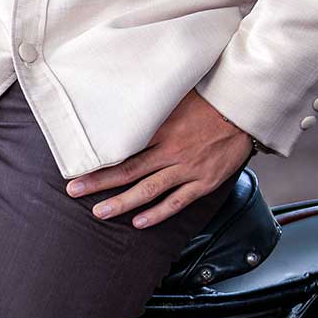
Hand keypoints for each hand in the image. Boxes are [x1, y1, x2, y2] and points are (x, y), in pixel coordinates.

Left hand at [65, 88, 253, 229]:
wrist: (241, 109)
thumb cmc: (209, 99)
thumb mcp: (176, 95)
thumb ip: (152, 104)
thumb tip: (125, 100)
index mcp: (161, 128)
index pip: (124, 147)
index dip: (100, 158)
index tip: (79, 164)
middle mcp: (171, 151)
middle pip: (129, 170)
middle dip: (99, 182)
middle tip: (75, 190)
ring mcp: (187, 169)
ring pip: (149, 190)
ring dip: (122, 202)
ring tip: (100, 211)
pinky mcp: (203, 182)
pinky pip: (177, 201)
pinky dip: (158, 213)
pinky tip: (140, 222)